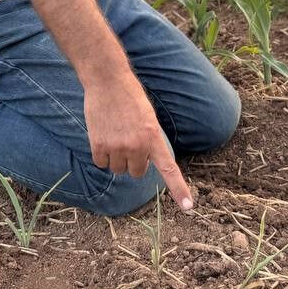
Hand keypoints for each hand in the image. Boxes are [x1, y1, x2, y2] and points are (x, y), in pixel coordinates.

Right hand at [85, 75, 193, 210]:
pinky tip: (103, 136)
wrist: (107, 80)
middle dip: (133, 162)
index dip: (179, 190)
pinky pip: (101, 163)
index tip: (189, 207)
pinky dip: (101, 155)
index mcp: (153, 137)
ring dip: (116, 158)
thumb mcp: (148, 117)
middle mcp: (137, 145)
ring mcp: (117, 147)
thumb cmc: (130, 96)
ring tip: (115, 134)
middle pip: (136, 172)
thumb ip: (148, 140)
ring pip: (118, 170)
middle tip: (128, 141)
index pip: (169, 169)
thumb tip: (142, 163)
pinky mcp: (99, 145)